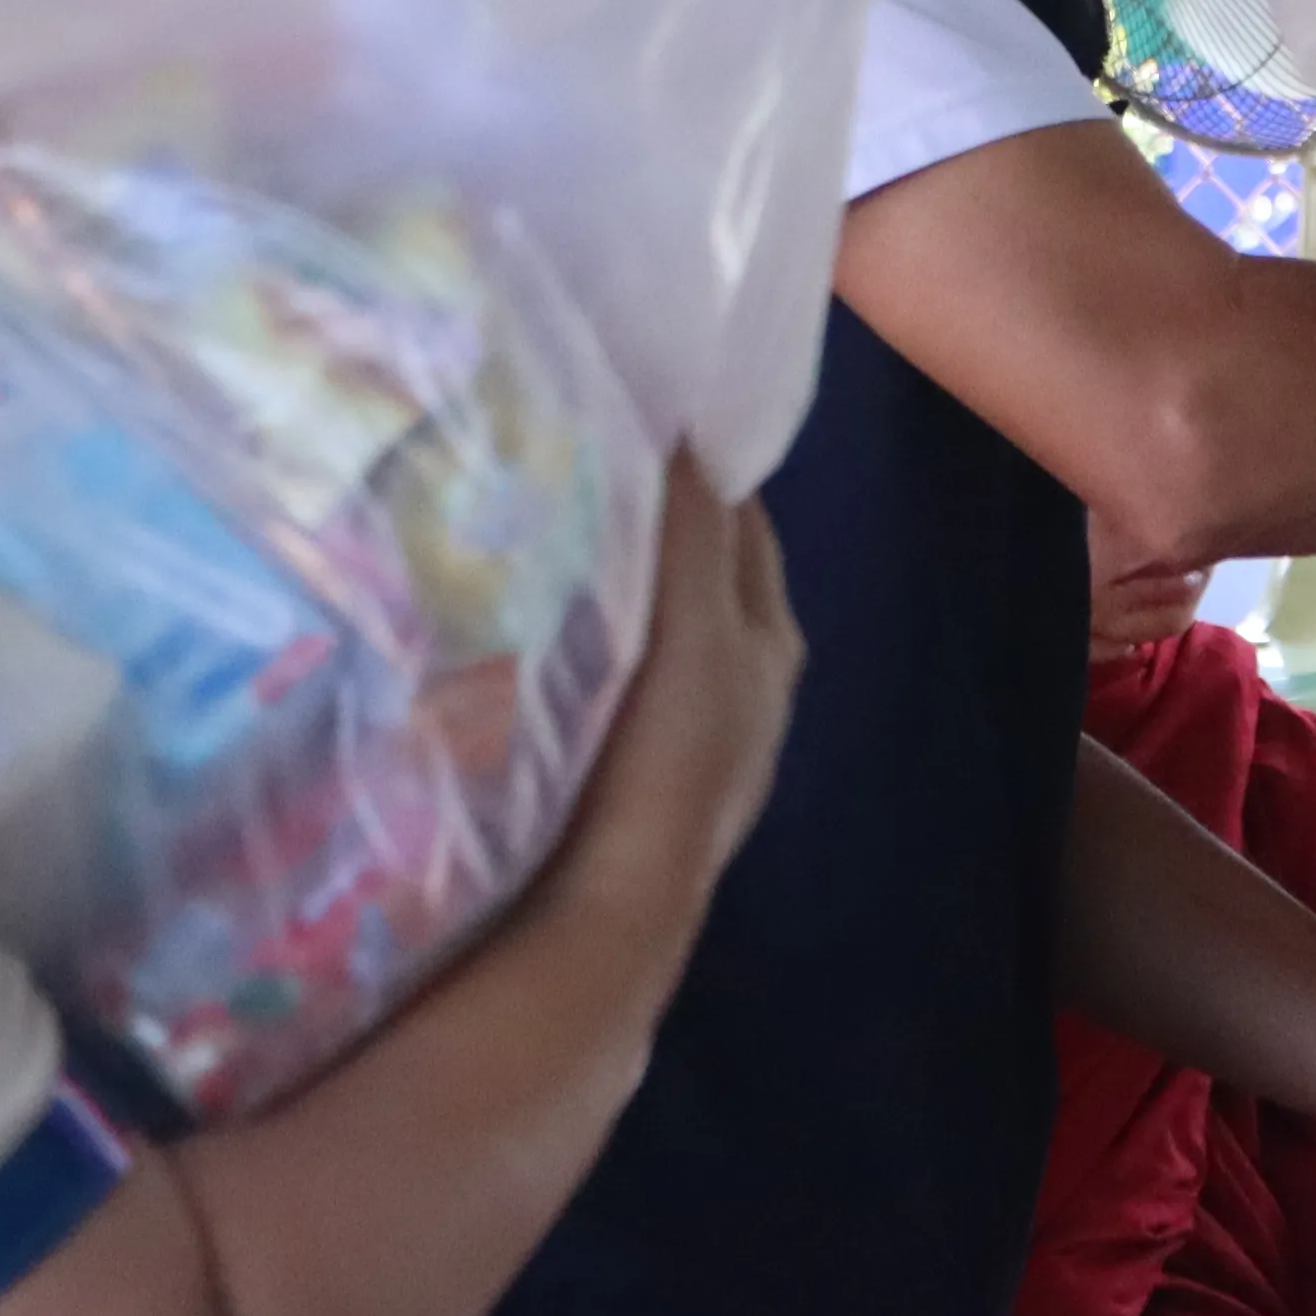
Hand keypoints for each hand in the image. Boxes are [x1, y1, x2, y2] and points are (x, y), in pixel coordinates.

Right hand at [552, 455, 799, 917]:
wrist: (618, 900)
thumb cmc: (668, 752)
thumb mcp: (695, 624)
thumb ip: (692, 531)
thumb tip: (684, 433)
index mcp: (773, 641)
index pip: (741, 526)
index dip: (700, 472)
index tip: (638, 415)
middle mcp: (749, 686)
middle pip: (706, 575)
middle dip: (659, 522)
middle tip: (581, 457)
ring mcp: (693, 735)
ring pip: (660, 626)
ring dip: (618, 581)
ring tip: (548, 526)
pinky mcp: (638, 770)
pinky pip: (619, 673)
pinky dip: (594, 638)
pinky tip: (542, 627)